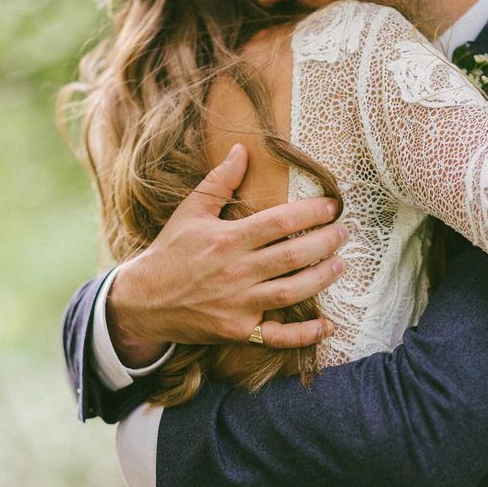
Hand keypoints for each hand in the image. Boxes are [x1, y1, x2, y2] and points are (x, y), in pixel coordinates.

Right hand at [107, 144, 346, 353]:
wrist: (142, 301)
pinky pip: (277, 336)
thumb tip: (242, 150)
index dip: (311, 212)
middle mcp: (236, 271)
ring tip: (341, 264)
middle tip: (344, 232)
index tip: (333, 205)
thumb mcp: (190, 212)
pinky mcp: (237, 330)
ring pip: (292, 291)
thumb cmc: (169, 252)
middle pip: (293, 255)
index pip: (279, 222)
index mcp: (227, 240)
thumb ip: (219, 182)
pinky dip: (305, 334)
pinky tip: (328, 326)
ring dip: (322, 278)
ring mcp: (238, 304)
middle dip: (326, 242)